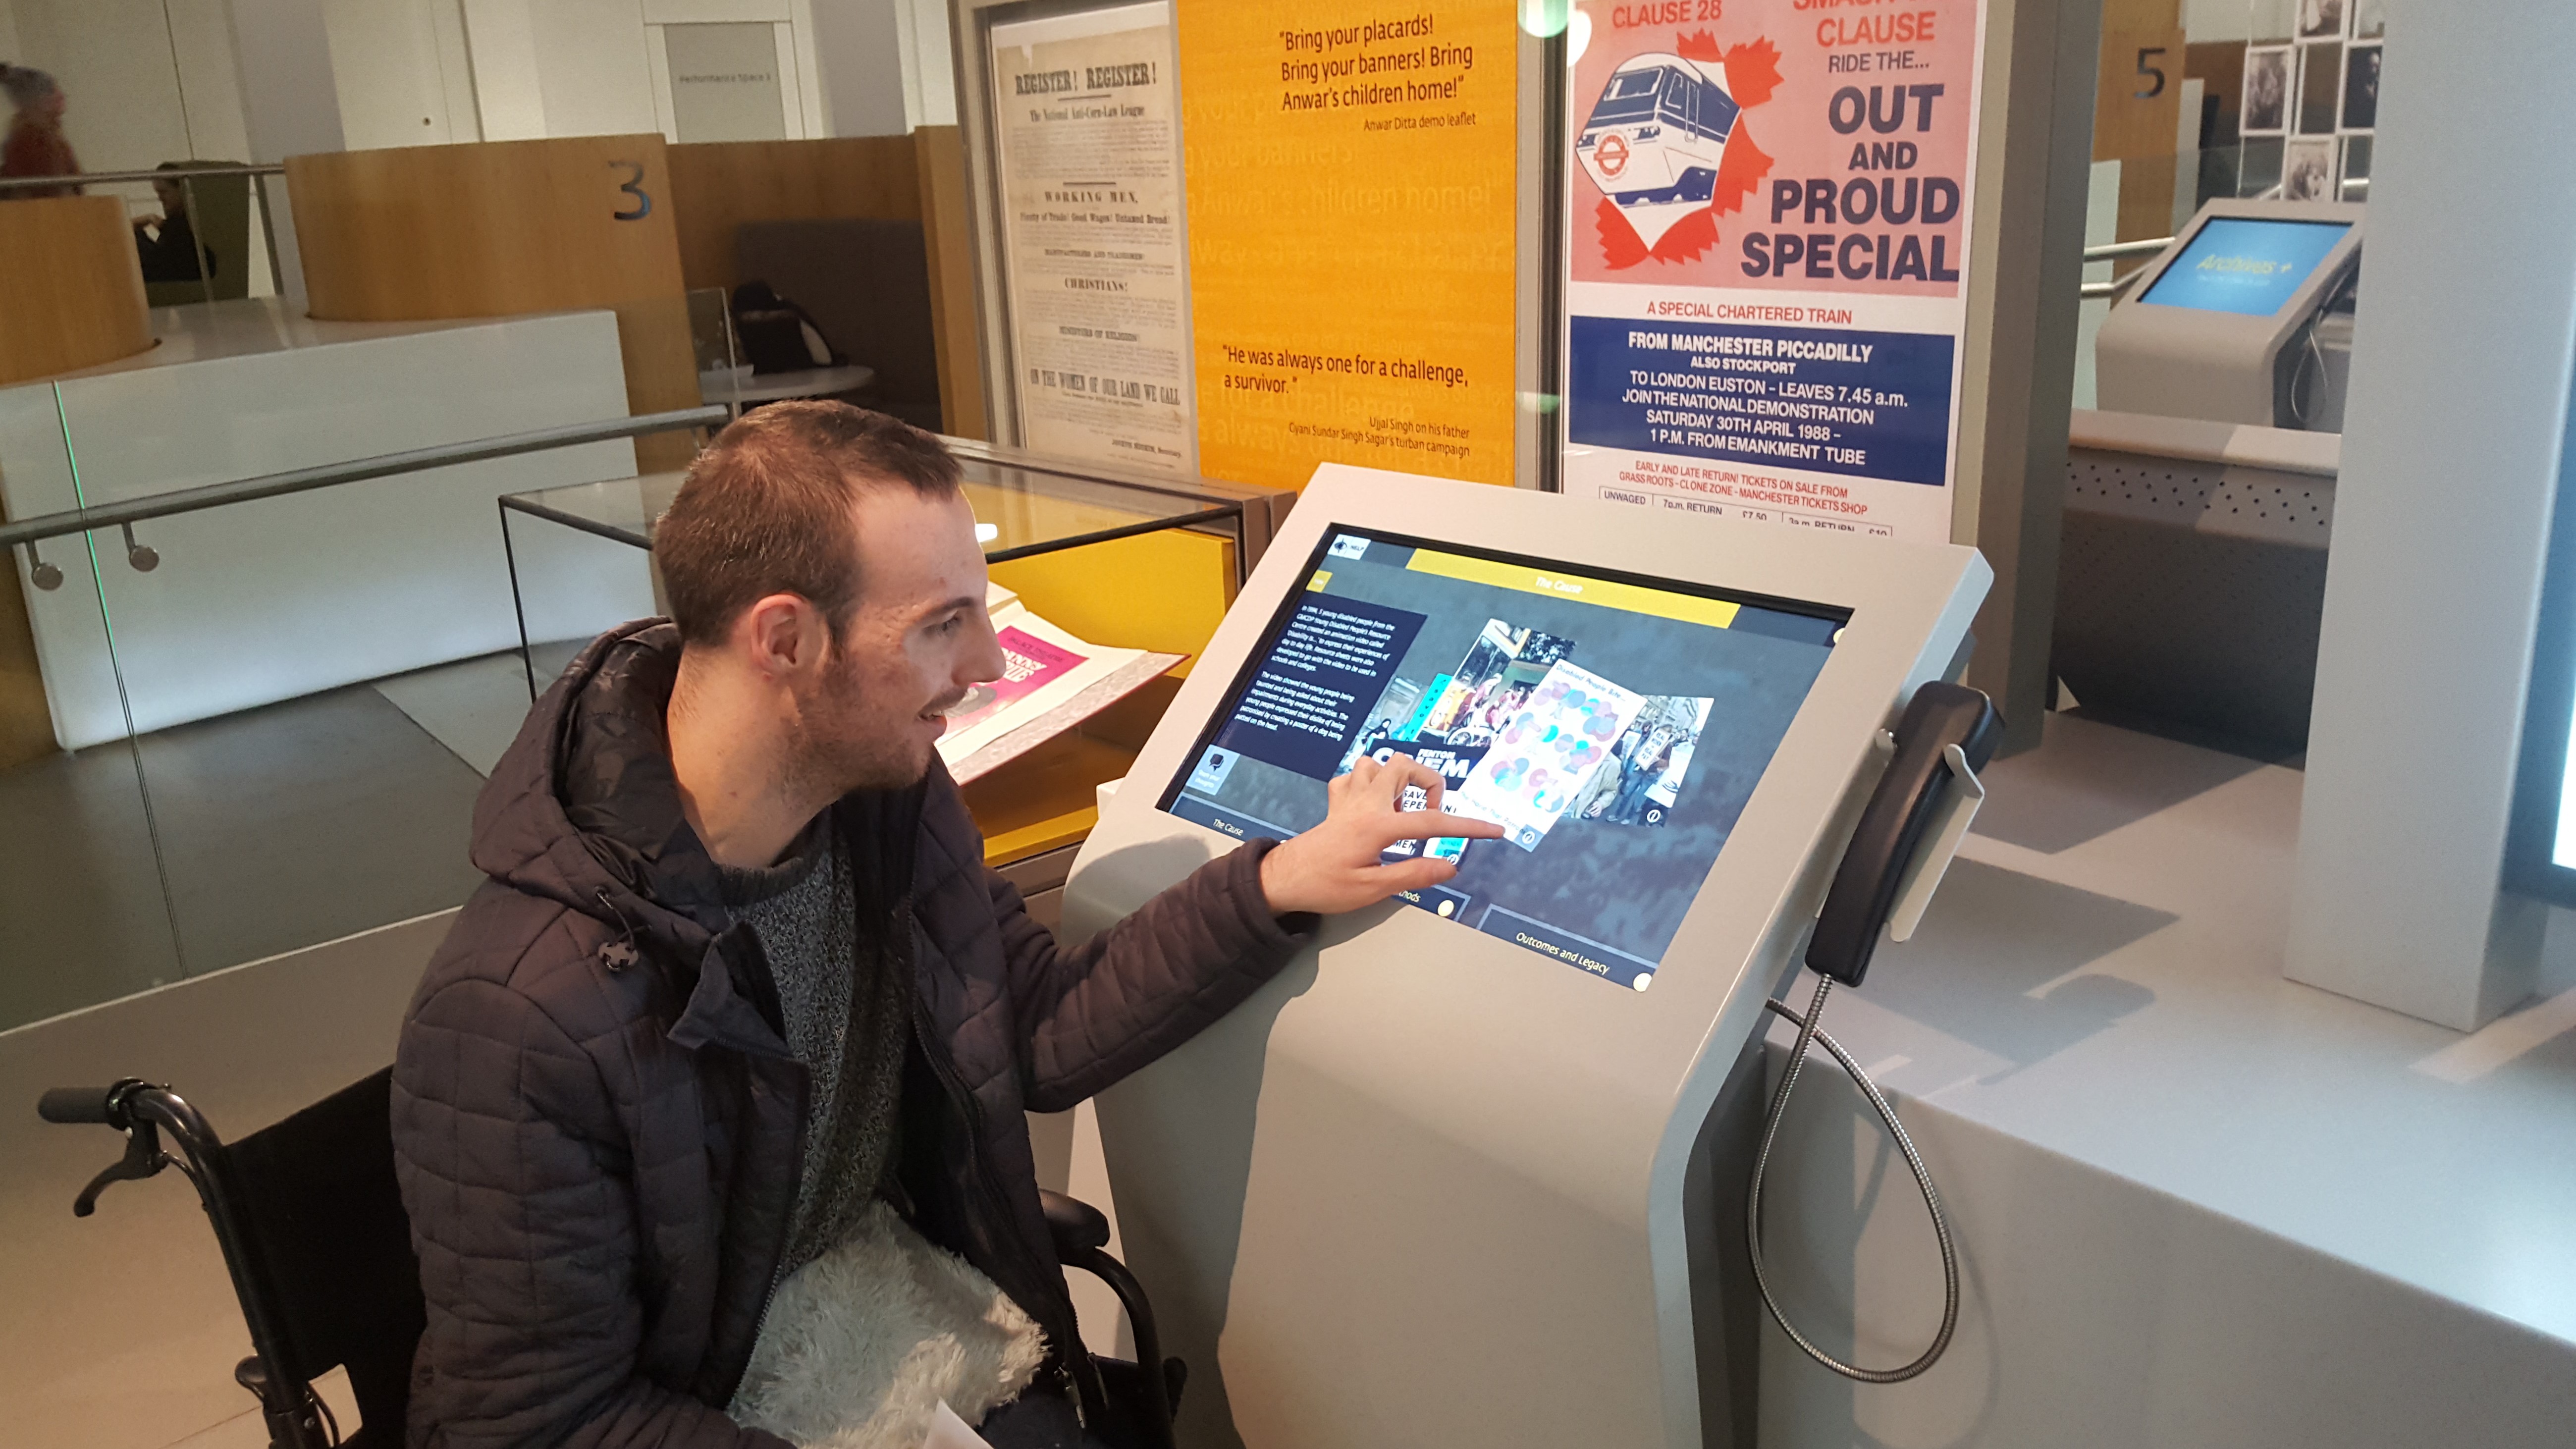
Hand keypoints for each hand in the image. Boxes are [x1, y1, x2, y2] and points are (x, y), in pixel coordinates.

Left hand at [1258, 754, 1506, 915]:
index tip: (1493, 830)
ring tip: (1400, 808)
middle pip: (1404, 765)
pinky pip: (1354, 776)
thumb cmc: (1325, 886)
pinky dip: (1367, 783)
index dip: (1468, 826)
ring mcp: (1348, 797)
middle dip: (1427, 782)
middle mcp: (1365, 802)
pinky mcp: (1335, 801)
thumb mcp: (1373, 889)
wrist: (1283, 879)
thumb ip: (1413, 874)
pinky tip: (1371, 806)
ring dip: (1395, 779)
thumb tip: (1449, 866)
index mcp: (1378, 825)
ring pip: (1377, 762)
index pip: (1433, 821)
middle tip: (1430, 813)